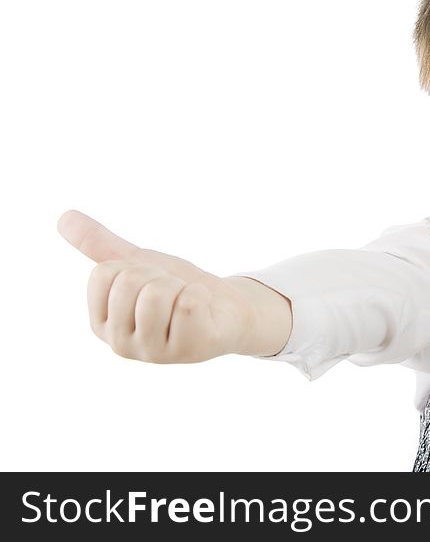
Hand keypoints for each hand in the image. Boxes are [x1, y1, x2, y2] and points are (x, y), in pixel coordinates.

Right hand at [57, 210, 256, 362]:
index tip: (150, 281)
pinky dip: (200, 294)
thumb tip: (64, 216)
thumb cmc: (178, 288)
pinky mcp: (190, 349)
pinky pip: (189, 302)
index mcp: (102, 323)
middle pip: (131, 281)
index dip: (134, 266)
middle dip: (159, 275)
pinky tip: (204, 311)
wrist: (226, 307)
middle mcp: (122, 344)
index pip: (104, 273)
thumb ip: (100, 245)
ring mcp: (155, 352)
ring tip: (186, 302)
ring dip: (179, 286)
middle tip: (173, 292)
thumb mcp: (138, 263)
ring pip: (158, 293)